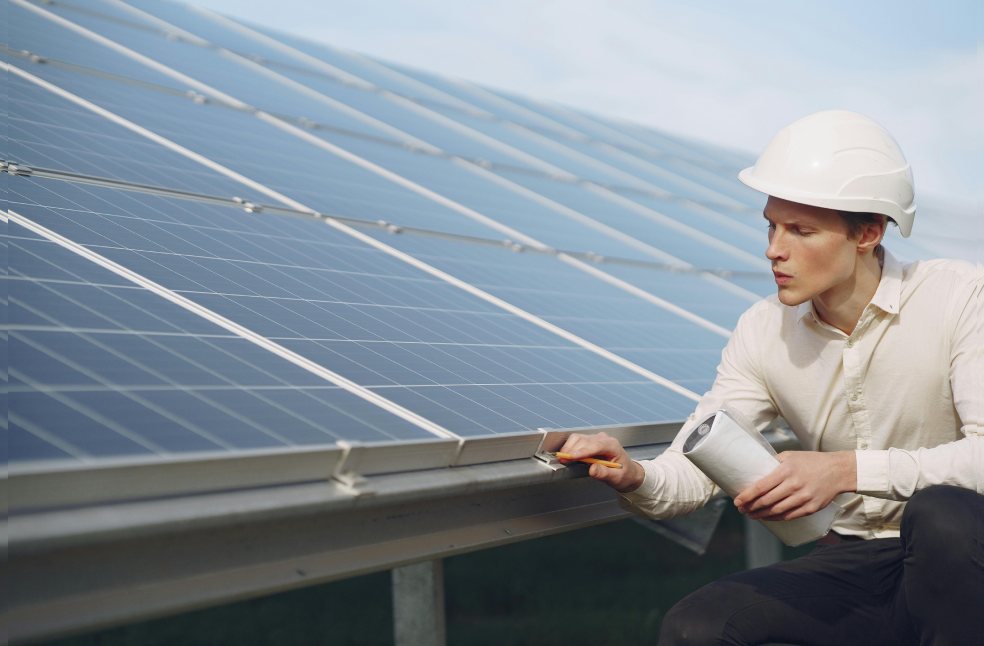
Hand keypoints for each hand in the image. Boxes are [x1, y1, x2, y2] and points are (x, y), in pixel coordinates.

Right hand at [556, 432, 644, 492]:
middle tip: (563, 461)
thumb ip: (604, 473)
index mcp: (612, 446)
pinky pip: (577, 441)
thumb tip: (592, 469)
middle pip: (584, 440)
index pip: (595, 445)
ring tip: (564, 459)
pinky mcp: (590, 442)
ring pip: (578, 438)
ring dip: (569, 448)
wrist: (628, 472)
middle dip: (572, 450)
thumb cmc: (624, 474)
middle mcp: (604, 439)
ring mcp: (596, 439)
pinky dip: (570, 447)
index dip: (582, 451)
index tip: (571, 456)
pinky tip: (567, 456)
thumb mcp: (617, 478)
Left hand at [734, 450, 856, 520]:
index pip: (761, 486)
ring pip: (776, 511)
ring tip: (751, 515)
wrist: (838, 471)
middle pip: (767, 501)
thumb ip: (773, 462)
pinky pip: (789, 516)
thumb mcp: (791, 456)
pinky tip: (767, 517)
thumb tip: (755, 469)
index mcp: (787, 471)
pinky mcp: (811, 508)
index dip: (747, 496)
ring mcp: (803, 498)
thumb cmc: (811, 461)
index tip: (737, 501)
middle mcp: (794, 485)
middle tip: (741, 509)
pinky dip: (775, 518)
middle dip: (751, 507)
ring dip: (760, 515)